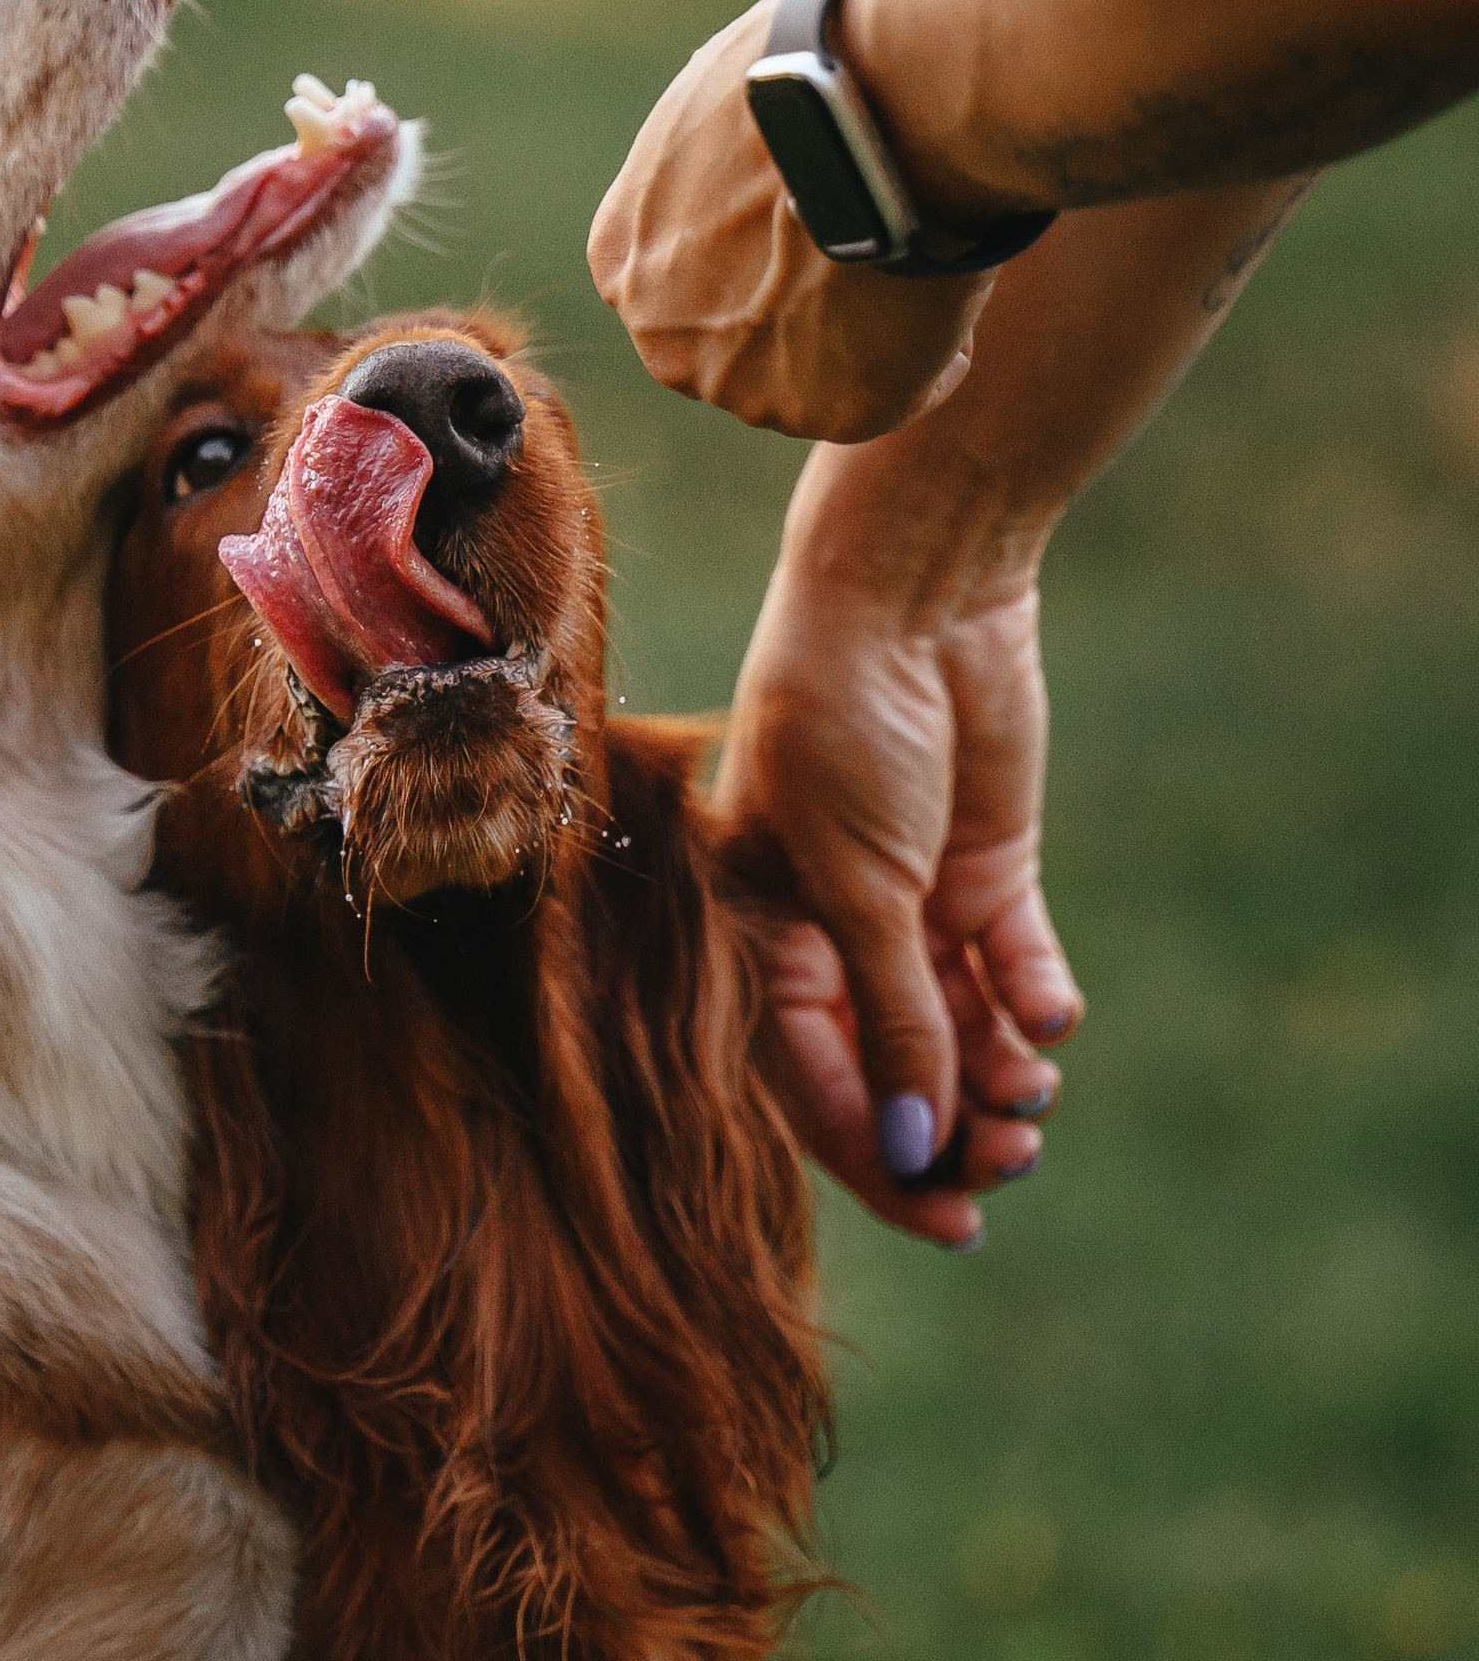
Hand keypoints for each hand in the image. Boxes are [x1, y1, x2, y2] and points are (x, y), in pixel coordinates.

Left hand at [587, 0, 995, 442]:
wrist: (863, 106)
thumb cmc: (796, 74)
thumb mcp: (710, 104)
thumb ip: (706, 164)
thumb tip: (747, 155)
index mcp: (621, 262)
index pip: (686, 280)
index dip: (751, 254)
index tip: (802, 226)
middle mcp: (662, 342)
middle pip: (742, 343)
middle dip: (797, 311)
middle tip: (870, 254)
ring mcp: (744, 389)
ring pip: (818, 377)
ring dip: (864, 336)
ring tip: (914, 259)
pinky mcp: (835, 413)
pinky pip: (898, 392)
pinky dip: (932, 351)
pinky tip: (943, 283)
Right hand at [716, 481, 1081, 1247]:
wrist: (911, 596)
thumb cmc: (840, 725)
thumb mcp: (859, 885)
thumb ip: (893, 1015)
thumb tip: (919, 1143)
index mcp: (762, 927)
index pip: (811, 1071)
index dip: (875, 1148)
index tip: (947, 1215)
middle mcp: (831, 921)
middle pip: (893, 1057)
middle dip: (950, 1120)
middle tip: (1011, 1162)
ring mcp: (910, 892)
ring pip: (958, 1021)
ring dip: (996, 1069)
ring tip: (1036, 1093)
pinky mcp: (983, 862)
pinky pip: (1010, 961)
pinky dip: (1032, 999)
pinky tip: (1048, 1017)